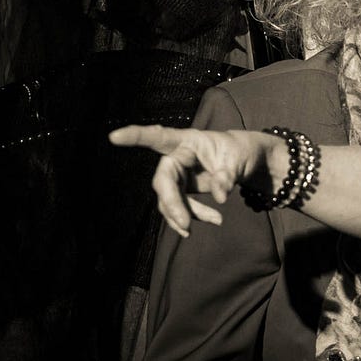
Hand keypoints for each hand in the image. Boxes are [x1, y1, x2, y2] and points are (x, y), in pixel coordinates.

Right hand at [108, 124, 281, 235]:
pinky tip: (213, 221)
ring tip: (217, 221)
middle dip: (172, 203)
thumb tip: (220, 197)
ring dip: (188, 214)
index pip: (159, 136)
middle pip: (164, 179)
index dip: (136, 137)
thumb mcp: (239, 161)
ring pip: (170, 199)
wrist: (246, 161)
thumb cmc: (239, 152)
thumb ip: (228, 176)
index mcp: (188, 141)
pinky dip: (193, 217)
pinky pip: (180, 207)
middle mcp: (178, 156)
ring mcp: (178, 174)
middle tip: (186, 224)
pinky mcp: (182, 189)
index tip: (114, 137)